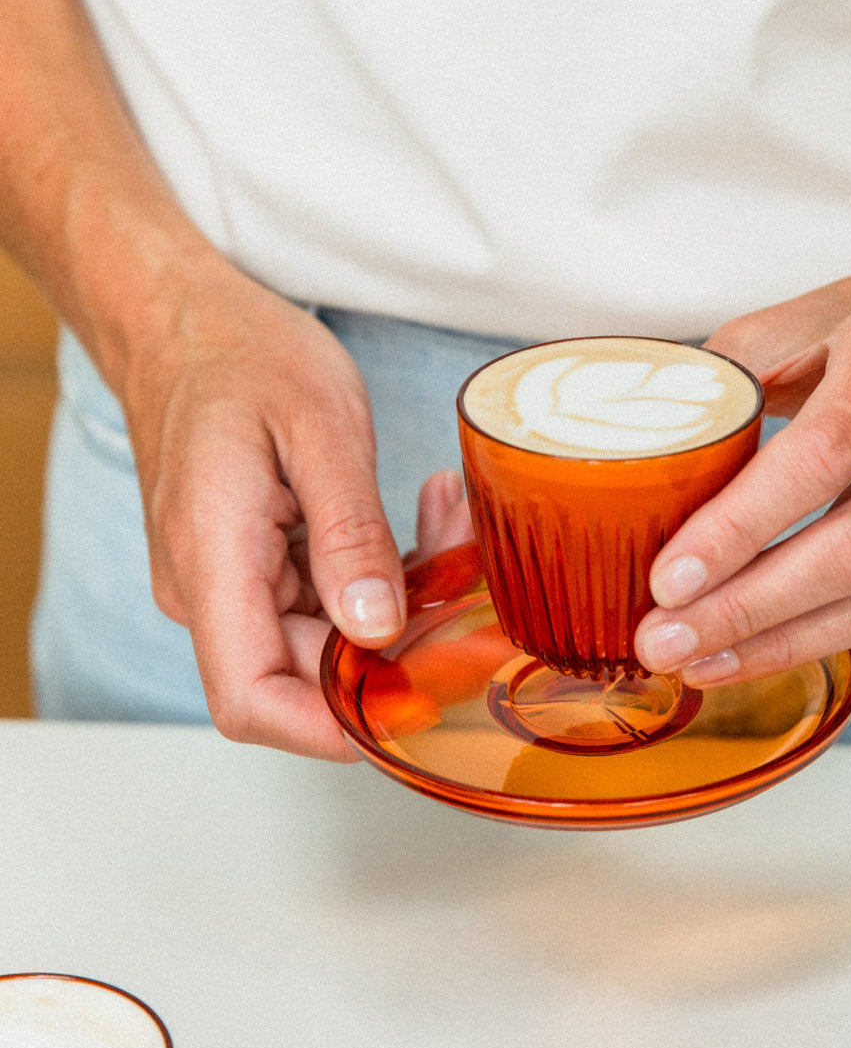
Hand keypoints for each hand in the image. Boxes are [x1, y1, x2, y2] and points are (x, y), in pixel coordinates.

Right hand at [119, 261, 473, 757]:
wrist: (186, 320)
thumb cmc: (243, 355)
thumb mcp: (319, 430)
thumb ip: (349, 535)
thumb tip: (375, 628)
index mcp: (213, 562)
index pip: (254, 699)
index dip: (332, 728)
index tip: (416, 706)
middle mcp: (215, 589)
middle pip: (310, 674)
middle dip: (402, 642)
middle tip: (466, 575)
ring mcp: (236, 581)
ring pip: (333, 635)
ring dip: (404, 599)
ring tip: (447, 523)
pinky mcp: (262, 565)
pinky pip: (331, 598)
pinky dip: (385, 571)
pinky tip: (422, 519)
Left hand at [633, 233, 850, 685]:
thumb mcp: (814, 311)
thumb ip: (732, 370)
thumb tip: (651, 446)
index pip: (823, 454)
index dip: (741, 526)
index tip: (667, 578)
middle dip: (751, 607)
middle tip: (664, 641)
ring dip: (786, 641)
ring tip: (700, 662)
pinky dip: (831, 637)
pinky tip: (762, 650)